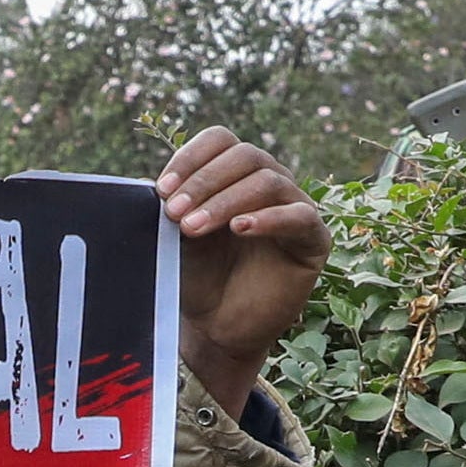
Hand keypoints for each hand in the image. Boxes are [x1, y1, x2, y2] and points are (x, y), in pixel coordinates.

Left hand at [158, 127, 328, 414]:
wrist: (214, 326)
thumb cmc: (195, 275)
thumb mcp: (174, 234)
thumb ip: (171, 204)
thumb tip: (151, 183)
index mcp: (233, 173)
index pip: (221, 140)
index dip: (191, 157)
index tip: (161, 189)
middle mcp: (269, 182)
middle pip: (246, 155)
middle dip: (203, 181)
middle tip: (173, 213)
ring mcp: (295, 207)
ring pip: (269, 181)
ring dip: (225, 201)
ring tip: (193, 228)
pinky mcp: (314, 240)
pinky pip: (300, 216)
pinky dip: (269, 218)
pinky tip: (240, 228)